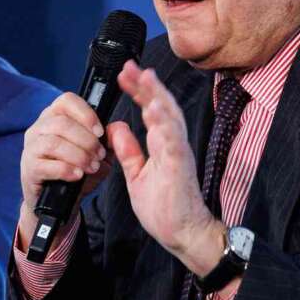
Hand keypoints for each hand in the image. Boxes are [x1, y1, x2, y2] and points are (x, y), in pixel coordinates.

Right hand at [17, 92, 110, 249]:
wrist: (58, 202)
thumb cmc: (76, 171)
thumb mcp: (95, 154)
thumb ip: (105, 141)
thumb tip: (114, 130)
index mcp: (55, 116)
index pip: (67, 101)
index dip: (86, 114)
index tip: (100, 132)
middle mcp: (39, 128)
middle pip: (61, 123)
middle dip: (86, 140)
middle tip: (99, 155)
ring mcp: (31, 148)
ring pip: (53, 142)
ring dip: (78, 155)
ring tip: (91, 166)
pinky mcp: (28, 168)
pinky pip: (46, 165)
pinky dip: (66, 170)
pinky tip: (77, 175)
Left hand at [108, 61, 225, 275]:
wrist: (182, 234)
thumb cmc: (165, 206)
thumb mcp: (137, 175)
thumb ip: (129, 150)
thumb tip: (117, 127)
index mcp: (162, 144)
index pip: (150, 110)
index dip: (138, 91)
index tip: (124, 75)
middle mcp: (172, 144)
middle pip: (161, 106)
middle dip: (146, 85)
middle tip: (130, 66)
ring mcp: (177, 153)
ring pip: (170, 117)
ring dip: (157, 95)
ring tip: (144, 76)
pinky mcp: (180, 166)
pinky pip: (173, 140)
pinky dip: (164, 123)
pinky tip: (155, 108)